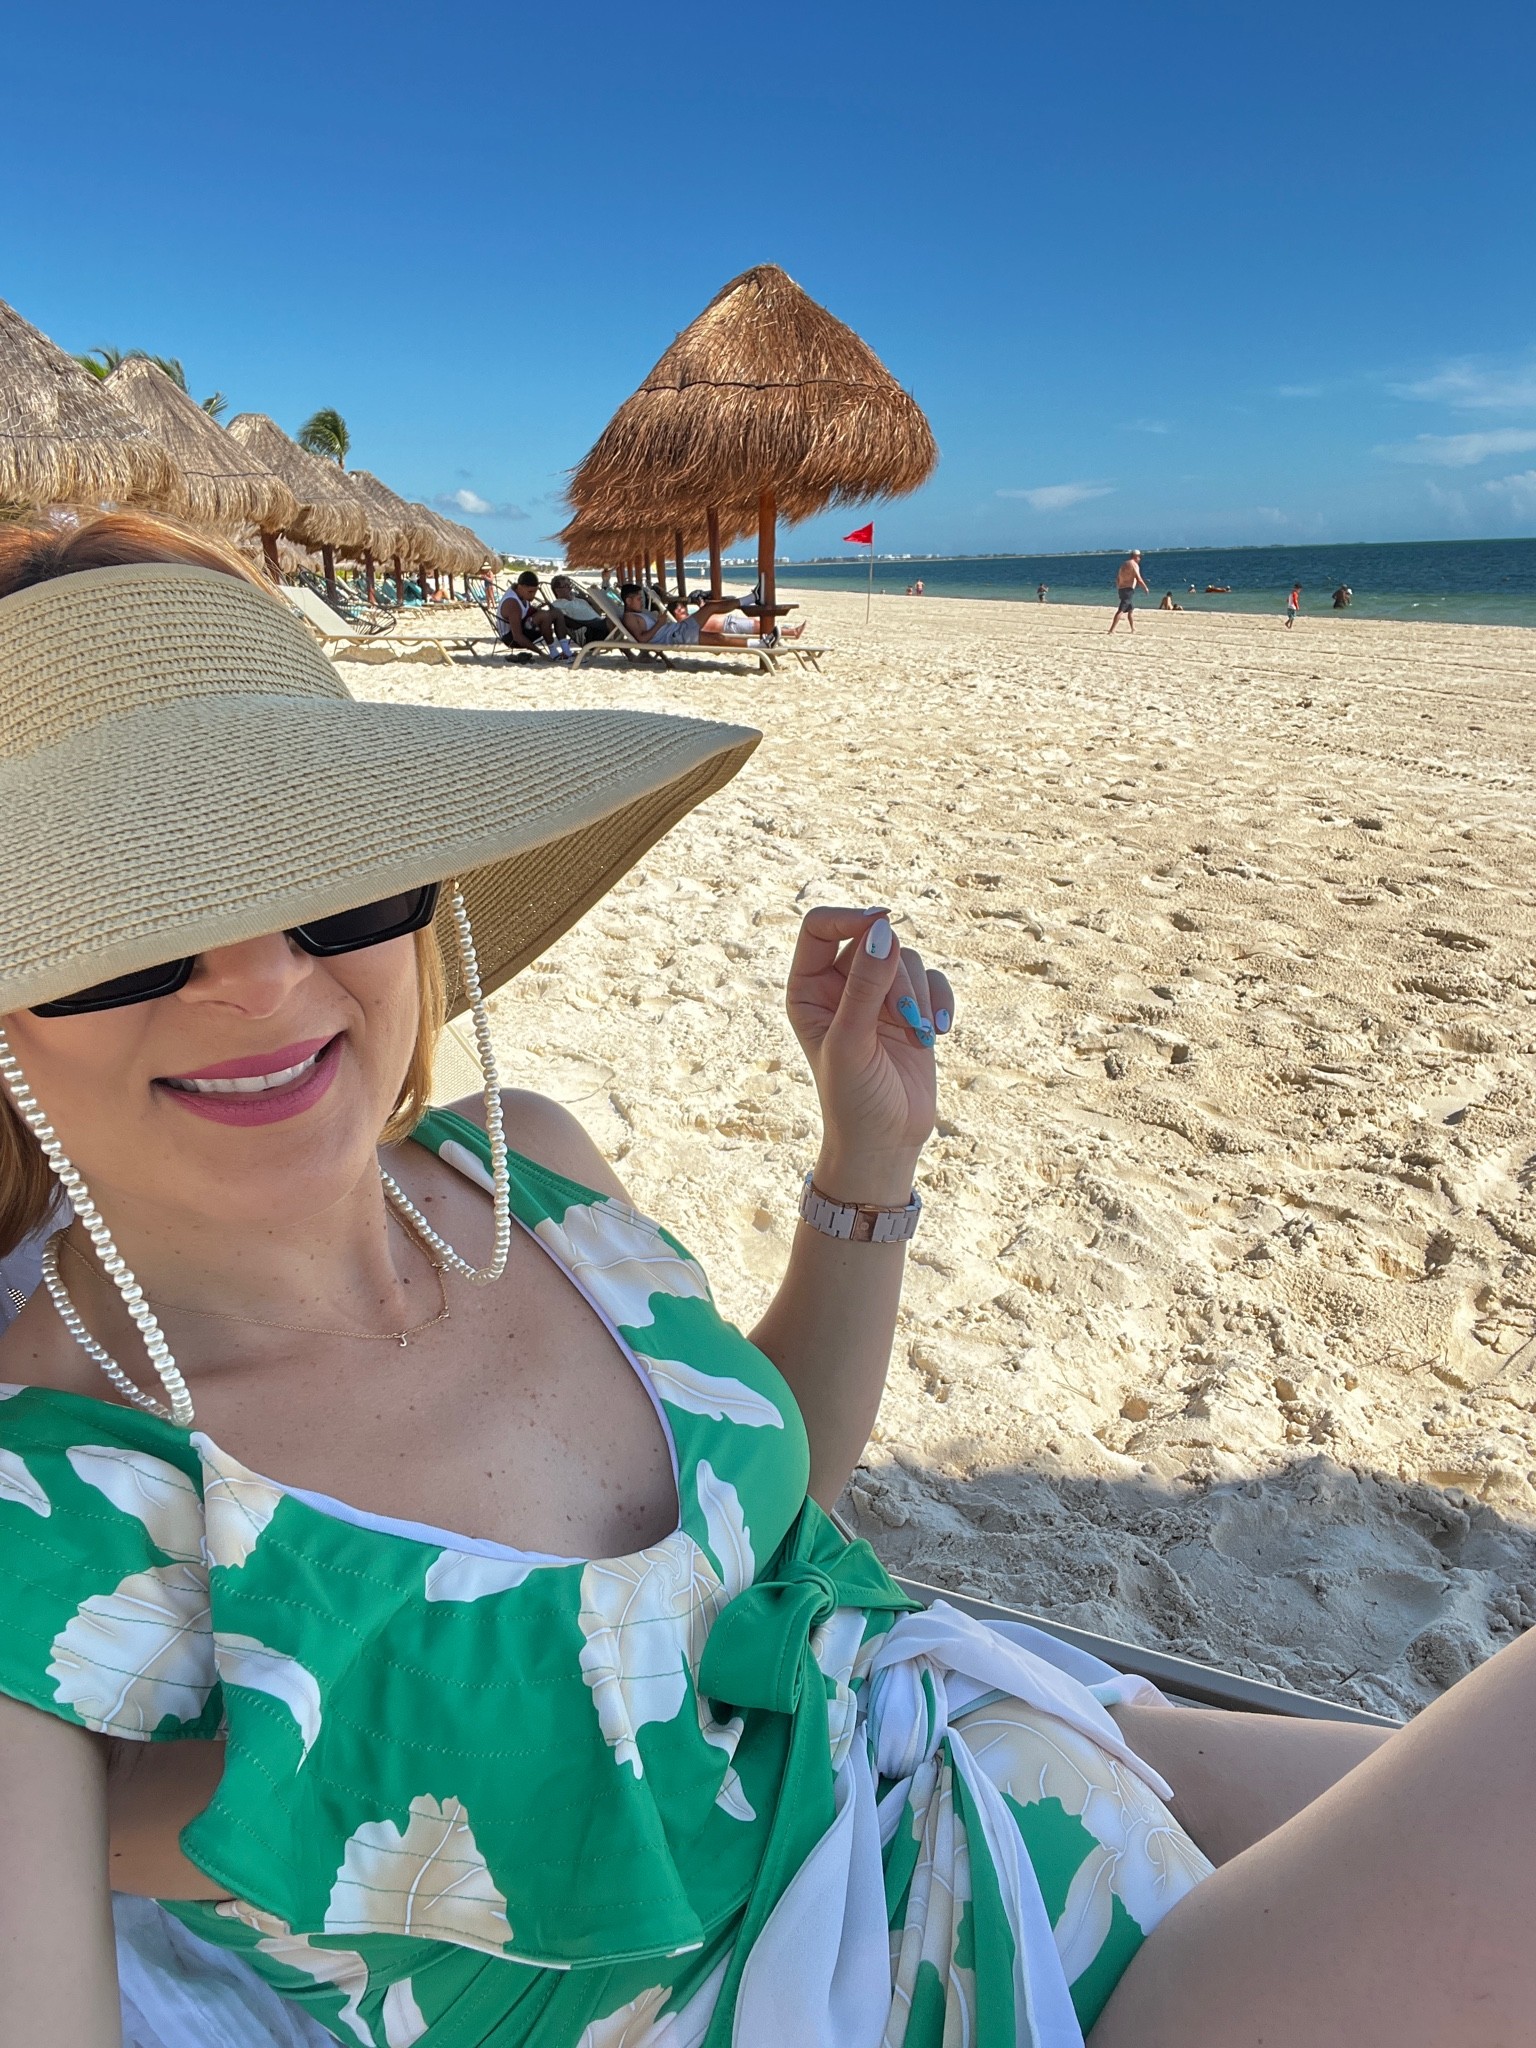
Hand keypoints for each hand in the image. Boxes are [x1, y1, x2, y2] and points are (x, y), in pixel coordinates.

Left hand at [785, 908, 953, 1205]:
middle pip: (873, 941)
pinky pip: (933, 979)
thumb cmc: (854, 1099)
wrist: (885, 1143)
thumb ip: (865, 986)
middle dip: (895, 976)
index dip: (849, 918)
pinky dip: (941, 1001)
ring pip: (907, 959)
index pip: (820, 926)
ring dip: (919, 997)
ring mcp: (877, 996)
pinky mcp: (912, 1009)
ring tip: (919, 1037)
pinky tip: (941, 1035)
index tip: (882, 925)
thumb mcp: (852, 1042)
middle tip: (904, 1019)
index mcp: (807, 988)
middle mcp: (839, 986)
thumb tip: (884, 929)